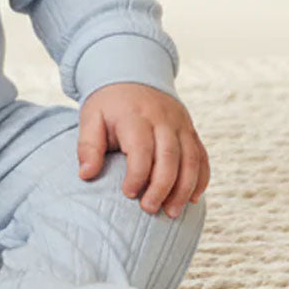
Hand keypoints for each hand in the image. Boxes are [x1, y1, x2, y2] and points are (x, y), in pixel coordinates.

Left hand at [76, 82, 209, 217]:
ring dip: (184, 189)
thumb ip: (88, 146)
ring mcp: (181, 124)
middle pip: (170, 157)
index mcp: (135, 116)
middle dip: (162, 187)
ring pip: (191, 160)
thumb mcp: (91, 118)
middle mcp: (163, 119)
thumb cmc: (109, 104)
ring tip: (171, 212)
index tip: (128, 194)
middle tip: (149, 209)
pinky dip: (201, 179)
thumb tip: (86, 175)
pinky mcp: (191, 130)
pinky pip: (202, 157)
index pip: (142, 149)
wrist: (132, 76)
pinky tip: (192, 198)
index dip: (137, 175)